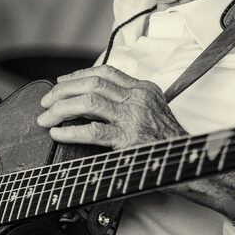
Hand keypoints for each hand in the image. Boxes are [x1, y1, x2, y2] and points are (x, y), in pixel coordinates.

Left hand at [37, 65, 185, 148]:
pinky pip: (93, 131)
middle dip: (63, 91)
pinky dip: (70, 131)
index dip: (79, 75)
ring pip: (89, 101)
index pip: (106, 72)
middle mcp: (138, 98)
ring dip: (61, 108)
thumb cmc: (170, 142)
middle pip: (93, 83)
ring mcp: (133, 117)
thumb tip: (97, 102)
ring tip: (46, 118)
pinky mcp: (128, 139)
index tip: (62, 82)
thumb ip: (132, 103)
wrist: (188, 161)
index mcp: (144, 89)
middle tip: (47, 101)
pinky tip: (58, 134)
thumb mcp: (155, 112)